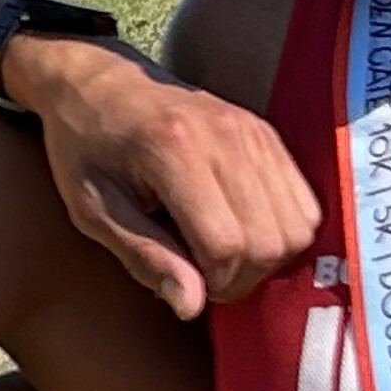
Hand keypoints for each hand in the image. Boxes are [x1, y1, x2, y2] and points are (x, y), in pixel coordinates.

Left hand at [11, 36, 320, 318]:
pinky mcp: (268, 134)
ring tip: (221, 254)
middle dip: (241, 278)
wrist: (97, 83)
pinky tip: (240, 230)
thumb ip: (145, 257)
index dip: (210, 283)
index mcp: (174, 151)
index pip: (226, 244)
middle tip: (202, 275)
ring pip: (298, 226)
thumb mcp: (94, 210)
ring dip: (265, 258)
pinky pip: (306, 203)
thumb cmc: (84, 150)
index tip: (184, 283)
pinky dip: (281, 231)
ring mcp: (254, 131)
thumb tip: (193, 307)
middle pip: (270, 241)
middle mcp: (226, 136)